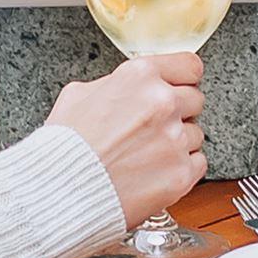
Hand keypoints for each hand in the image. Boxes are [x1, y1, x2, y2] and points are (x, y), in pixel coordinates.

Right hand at [45, 54, 206, 223]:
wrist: (59, 192)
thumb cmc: (63, 148)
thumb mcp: (78, 96)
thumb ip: (114, 86)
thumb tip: (126, 88)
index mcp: (139, 76)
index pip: (189, 66)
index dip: (183, 79)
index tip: (180, 88)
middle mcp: (162, 103)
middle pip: (196, 100)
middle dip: (179, 113)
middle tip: (154, 129)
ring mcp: (174, 139)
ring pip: (196, 134)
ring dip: (178, 144)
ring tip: (146, 156)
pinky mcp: (180, 173)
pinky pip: (198, 164)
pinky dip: (181, 169)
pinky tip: (154, 173)